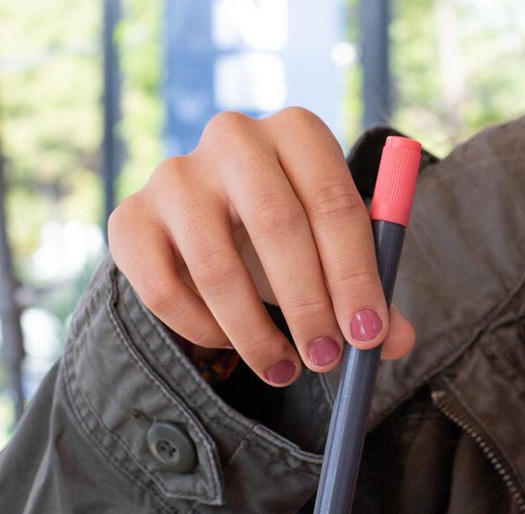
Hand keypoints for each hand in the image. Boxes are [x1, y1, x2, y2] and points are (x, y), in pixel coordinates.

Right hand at [107, 107, 415, 384]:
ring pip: (216, 266)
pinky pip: (163, 290)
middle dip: (308, 304)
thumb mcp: (333, 255)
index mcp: (297, 132)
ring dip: (255, 332)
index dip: (354, 275)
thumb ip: (368, 294)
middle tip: (327, 360)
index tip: (367, 337)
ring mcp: (174, 175)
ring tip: (283, 368)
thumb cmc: (288, 238)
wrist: (204, 225)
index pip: (333, 200)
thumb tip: (394, 342)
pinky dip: (202, 330)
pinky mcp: (130, 218)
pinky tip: (228, 343)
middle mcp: (233, 138)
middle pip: (276, 224)